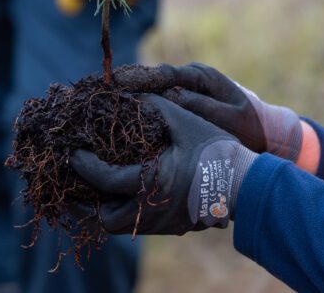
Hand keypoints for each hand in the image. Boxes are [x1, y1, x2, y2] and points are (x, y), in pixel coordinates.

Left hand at [71, 94, 255, 235]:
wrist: (249, 185)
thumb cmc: (216, 151)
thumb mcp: (185, 121)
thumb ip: (155, 106)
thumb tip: (130, 95)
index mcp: (150, 184)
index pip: (103, 179)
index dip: (83, 165)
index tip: (74, 152)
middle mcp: (151, 211)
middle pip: (105, 219)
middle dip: (88, 202)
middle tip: (83, 177)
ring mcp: (163, 223)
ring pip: (120, 226)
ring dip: (107, 207)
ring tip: (102, 183)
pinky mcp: (173, 227)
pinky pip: (138, 223)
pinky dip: (125, 210)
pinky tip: (125, 190)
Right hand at [117, 63, 302, 160]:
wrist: (268, 133)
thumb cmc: (251, 129)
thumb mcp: (230, 120)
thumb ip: (201, 107)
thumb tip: (171, 95)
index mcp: (201, 77)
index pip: (163, 74)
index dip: (137, 77)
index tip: (115, 80)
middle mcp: (190, 77)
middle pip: (152, 77)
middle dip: (126, 80)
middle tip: (99, 85)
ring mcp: (185, 88)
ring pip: (152, 87)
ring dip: (129, 90)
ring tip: (101, 95)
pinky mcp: (183, 100)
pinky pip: (157, 97)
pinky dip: (139, 100)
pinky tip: (120, 108)